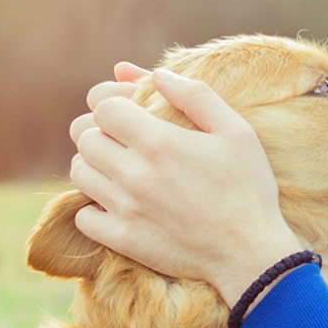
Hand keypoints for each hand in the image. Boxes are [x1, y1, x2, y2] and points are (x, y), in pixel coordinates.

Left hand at [70, 65, 303, 307]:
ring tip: (118, 168)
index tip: (130, 113)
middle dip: (99, 131)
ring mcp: (125, 208)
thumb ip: (196, 96)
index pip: (102, 107)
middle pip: (83, 137)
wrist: (250, 252)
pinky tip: (117, 203)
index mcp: (159, 141)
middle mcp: (134, 173)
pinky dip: (93, 208)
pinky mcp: (122, 239)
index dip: (113, 104)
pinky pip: (83, 216)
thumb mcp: (236, 131)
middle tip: (122, 139)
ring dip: (93, 165)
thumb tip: (158, 74)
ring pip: (78, 173)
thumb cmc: (248, 187)